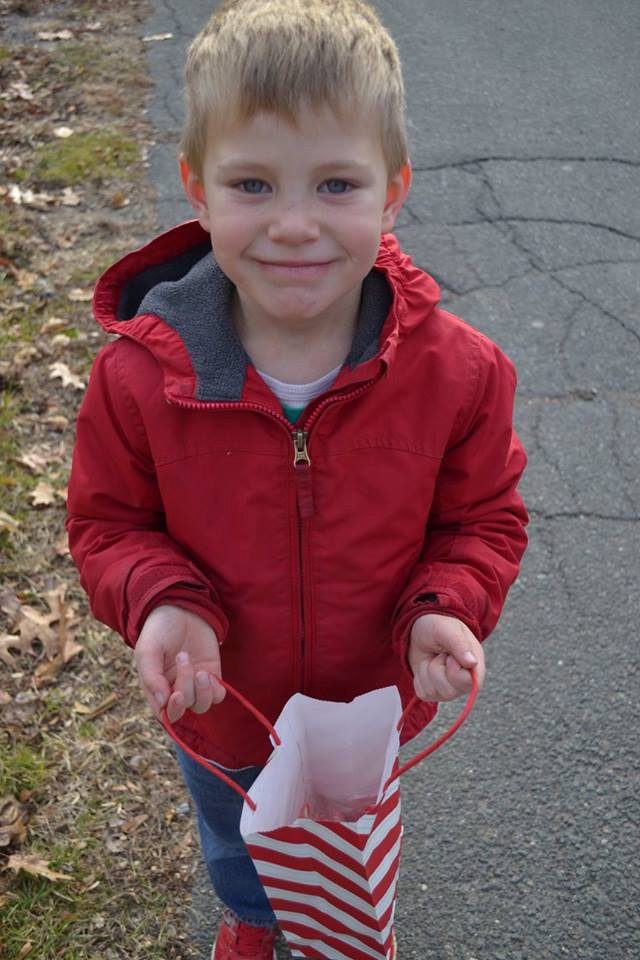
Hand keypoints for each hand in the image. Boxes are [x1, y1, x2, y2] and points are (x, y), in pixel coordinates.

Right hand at [134, 604, 225, 722]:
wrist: (179, 609)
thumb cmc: (159, 630)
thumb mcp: (148, 650)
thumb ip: (151, 677)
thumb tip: (163, 703)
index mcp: (156, 688)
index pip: (165, 714)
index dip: (173, 711)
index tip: (177, 695)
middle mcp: (175, 689)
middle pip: (185, 706)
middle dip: (186, 686)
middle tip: (182, 657)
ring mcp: (195, 684)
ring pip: (202, 705)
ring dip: (202, 691)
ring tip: (199, 669)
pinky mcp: (212, 674)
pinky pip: (218, 695)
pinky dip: (215, 690)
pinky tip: (207, 673)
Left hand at [408, 614, 484, 700]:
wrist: (420, 631)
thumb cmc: (437, 627)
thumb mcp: (446, 629)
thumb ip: (459, 644)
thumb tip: (472, 663)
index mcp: (475, 667)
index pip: (467, 683)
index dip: (453, 669)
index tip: (449, 655)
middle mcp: (465, 682)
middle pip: (448, 691)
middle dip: (436, 668)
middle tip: (440, 654)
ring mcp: (450, 689)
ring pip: (433, 693)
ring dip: (426, 671)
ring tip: (433, 658)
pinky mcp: (434, 693)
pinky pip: (423, 693)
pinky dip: (419, 677)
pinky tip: (426, 665)